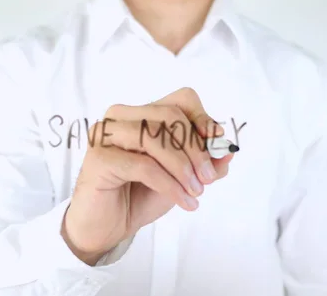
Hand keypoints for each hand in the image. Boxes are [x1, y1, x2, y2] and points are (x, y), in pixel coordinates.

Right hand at [61, 87, 233, 264]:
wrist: (108, 227)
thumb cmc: (141, 195)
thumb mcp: (182, 177)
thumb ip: (205, 163)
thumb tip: (228, 150)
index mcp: (142, 113)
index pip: (180, 100)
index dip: (202, 118)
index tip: (218, 142)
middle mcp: (121, 117)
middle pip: (169, 115)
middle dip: (195, 148)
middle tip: (207, 178)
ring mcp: (106, 135)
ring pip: (154, 137)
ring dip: (183, 167)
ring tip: (196, 191)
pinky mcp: (99, 158)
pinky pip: (143, 165)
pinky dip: (170, 184)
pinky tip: (184, 201)